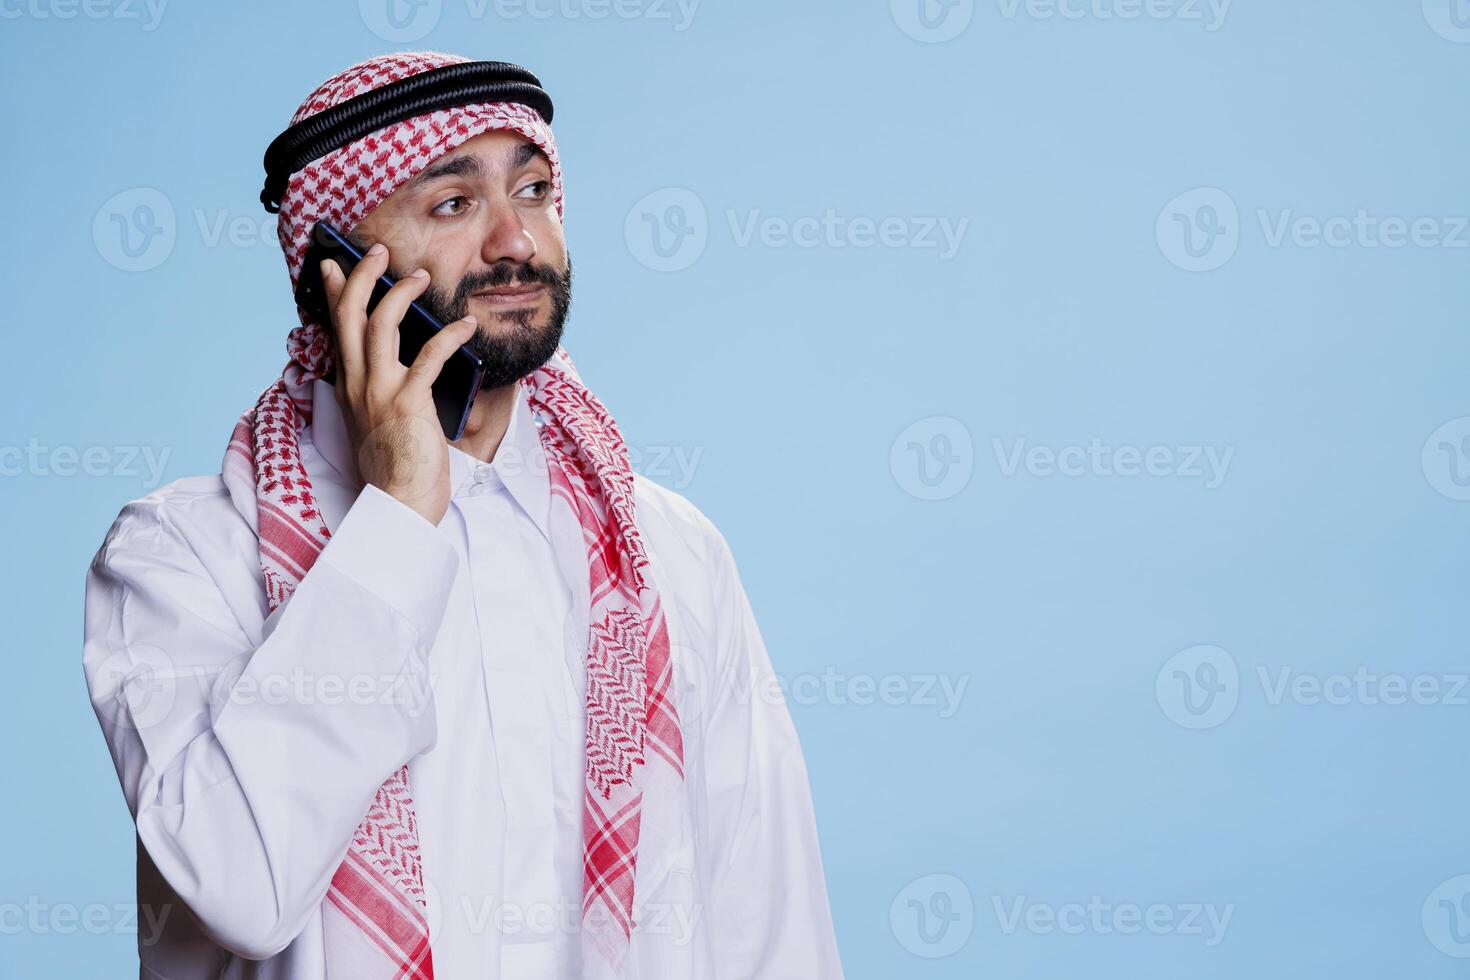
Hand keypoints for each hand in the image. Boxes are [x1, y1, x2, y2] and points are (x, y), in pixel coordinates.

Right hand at [319, 242, 477, 525]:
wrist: (399, 505)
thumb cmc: (396, 469)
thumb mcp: (378, 423)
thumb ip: (381, 391)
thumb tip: (404, 363)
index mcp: (348, 388)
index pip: (336, 330)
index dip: (337, 294)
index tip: (337, 265)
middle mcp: (358, 385)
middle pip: (351, 316)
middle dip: (362, 277)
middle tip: (377, 251)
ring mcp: (380, 392)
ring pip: (381, 325)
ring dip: (402, 293)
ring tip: (422, 276)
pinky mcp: (408, 403)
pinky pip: (429, 356)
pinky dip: (449, 335)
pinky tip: (467, 326)